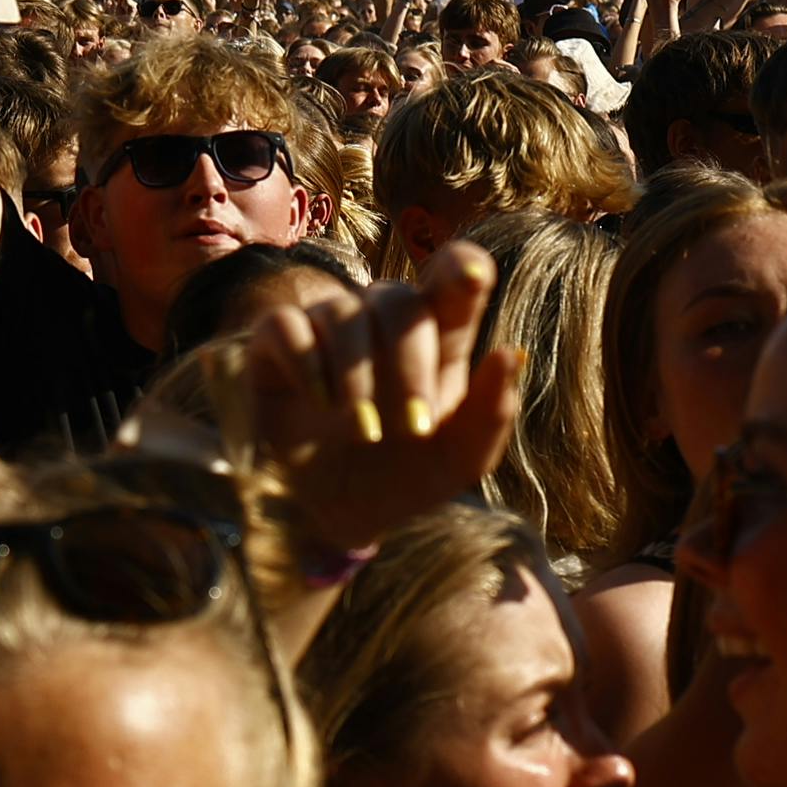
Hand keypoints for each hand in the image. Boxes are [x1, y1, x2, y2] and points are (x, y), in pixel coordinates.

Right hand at [239, 251, 522, 558]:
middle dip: (409, 363)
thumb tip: (511, 353)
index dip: (463, 267)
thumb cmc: (406, 477)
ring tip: (366, 431)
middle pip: (397, 300)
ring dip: (358, 374)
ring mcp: (325, 328)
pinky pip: (285, 326)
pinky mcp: (274, 346)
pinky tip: (321, 404)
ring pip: (341, 312)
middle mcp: (380, 321)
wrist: (337, 519)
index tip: (474, 277)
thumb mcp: (459, 460)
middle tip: (414, 428)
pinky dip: (306, 362)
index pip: (452, 276)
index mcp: (436, 336)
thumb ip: (491, 412)